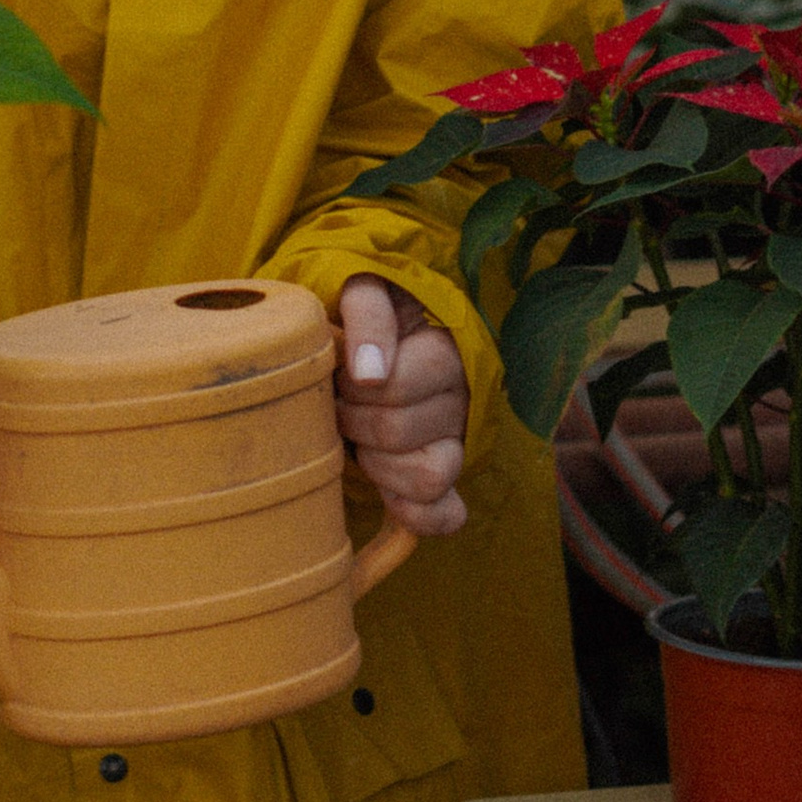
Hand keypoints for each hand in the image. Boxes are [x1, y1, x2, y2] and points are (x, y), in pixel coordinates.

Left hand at [334, 277, 469, 537]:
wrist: (374, 337)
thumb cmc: (365, 310)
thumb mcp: (364, 287)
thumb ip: (368, 314)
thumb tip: (370, 373)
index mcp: (446, 348)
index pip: (395, 387)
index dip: (354, 388)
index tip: (339, 374)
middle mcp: (462, 399)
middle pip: (399, 432)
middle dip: (353, 421)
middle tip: (340, 404)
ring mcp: (458, 442)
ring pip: (429, 477)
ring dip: (378, 465)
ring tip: (359, 441)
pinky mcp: (449, 479)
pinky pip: (447, 514)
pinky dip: (416, 514)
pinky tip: (388, 496)